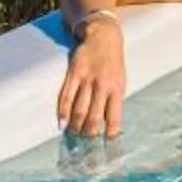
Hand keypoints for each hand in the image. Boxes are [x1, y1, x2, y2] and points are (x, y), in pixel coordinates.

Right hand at [56, 21, 128, 139]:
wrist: (104, 36)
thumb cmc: (113, 64)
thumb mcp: (120, 81)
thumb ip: (114, 101)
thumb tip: (108, 126)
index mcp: (117, 88)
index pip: (114, 117)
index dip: (110, 134)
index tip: (105, 145)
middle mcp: (103, 85)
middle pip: (94, 116)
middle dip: (89, 134)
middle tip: (84, 144)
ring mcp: (87, 78)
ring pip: (79, 109)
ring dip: (75, 126)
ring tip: (73, 135)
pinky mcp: (74, 72)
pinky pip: (66, 95)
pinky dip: (63, 112)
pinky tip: (61, 123)